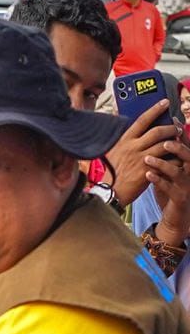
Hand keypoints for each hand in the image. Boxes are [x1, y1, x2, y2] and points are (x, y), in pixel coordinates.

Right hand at [107, 100, 180, 205]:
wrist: (110, 191)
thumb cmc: (111, 172)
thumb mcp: (112, 151)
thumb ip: (122, 140)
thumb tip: (127, 127)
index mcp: (124, 141)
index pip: (142, 120)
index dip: (155, 110)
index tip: (165, 102)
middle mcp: (133, 147)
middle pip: (158, 131)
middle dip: (171, 128)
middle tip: (177, 128)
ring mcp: (141, 159)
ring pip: (165, 145)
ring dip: (176, 142)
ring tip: (180, 142)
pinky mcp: (148, 170)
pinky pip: (168, 161)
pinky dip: (175, 159)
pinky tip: (178, 158)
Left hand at [148, 128, 189, 243]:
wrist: (177, 215)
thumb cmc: (171, 187)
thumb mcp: (170, 169)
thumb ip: (166, 154)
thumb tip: (156, 134)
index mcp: (189, 163)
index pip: (187, 144)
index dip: (181, 132)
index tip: (173, 119)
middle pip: (189, 156)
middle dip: (178, 148)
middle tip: (164, 142)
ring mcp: (187, 185)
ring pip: (178, 172)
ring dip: (163, 164)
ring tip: (148, 159)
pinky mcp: (180, 197)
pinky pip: (169, 188)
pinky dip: (159, 181)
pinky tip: (148, 175)